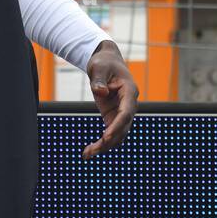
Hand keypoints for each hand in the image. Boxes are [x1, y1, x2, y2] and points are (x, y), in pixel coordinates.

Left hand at [83, 41, 137, 158]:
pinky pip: (110, 133)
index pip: (126, 112)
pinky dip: (101, 143)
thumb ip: (99, 79)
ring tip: (87, 154)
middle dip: (109, 141)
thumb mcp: (98, 67)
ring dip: (104, 146)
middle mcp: (129, 104)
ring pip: (118, 134)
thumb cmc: (104, 63)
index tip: (107, 136)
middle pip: (123, 127)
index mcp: (129, 91)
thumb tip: (100, 92)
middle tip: (92, 151)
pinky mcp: (113, 116)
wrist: (106, 62)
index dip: (118, 125)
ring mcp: (122, 112)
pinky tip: (89, 151)